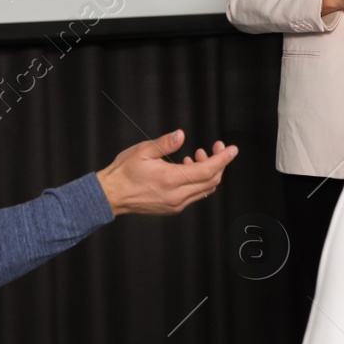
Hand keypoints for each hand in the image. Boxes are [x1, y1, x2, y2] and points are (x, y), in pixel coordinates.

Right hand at [97, 132, 238, 215]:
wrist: (110, 195)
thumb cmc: (124, 172)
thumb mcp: (143, 151)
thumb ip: (165, 144)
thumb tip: (181, 135)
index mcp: (170, 180)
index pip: (207, 171)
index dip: (223, 159)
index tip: (232, 149)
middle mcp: (176, 195)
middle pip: (211, 181)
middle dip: (219, 163)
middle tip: (215, 147)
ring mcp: (176, 204)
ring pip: (205, 189)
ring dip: (208, 172)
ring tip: (198, 155)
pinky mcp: (173, 208)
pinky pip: (195, 194)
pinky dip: (198, 181)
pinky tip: (188, 167)